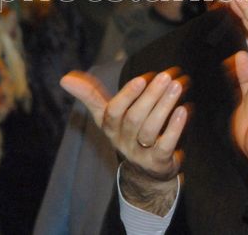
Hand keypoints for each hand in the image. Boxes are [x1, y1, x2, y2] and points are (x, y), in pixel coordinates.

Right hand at [60, 68, 188, 213]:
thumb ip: (90, 95)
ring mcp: (140, 153)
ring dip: (164, 106)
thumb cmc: (127, 131)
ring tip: (176, 86)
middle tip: (165, 76)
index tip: (141, 79)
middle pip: (134, 118)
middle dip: (150, 96)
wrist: (145, 171)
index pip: (112, 112)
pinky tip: (184, 109)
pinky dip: (174, 128)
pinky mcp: (158, 162)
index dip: (126, 96)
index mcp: (109, 126)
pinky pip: (165, 146)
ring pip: (150, 130)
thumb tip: (64, 79)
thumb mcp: (107, 114)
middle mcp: (122, 140)